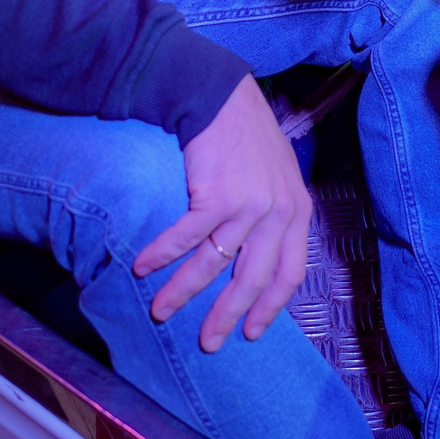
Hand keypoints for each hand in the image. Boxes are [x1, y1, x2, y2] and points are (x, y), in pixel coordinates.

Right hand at [135, 77, 311, 350]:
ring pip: (214, 265)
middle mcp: (278, 213)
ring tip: (160, 311)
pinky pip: (185, 238)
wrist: (220, 95)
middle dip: (227, 316)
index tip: (251, 332)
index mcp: (297, 212)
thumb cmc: (246, 136)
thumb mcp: (278, 176)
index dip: (269, 307)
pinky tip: (142, 267)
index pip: (290, 274)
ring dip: (182, 292)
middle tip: (208, 342)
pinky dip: (161, 256)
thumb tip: (259, 256)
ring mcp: (249, 206)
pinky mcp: (216, 195)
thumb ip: (276, 215)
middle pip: (252, 280)